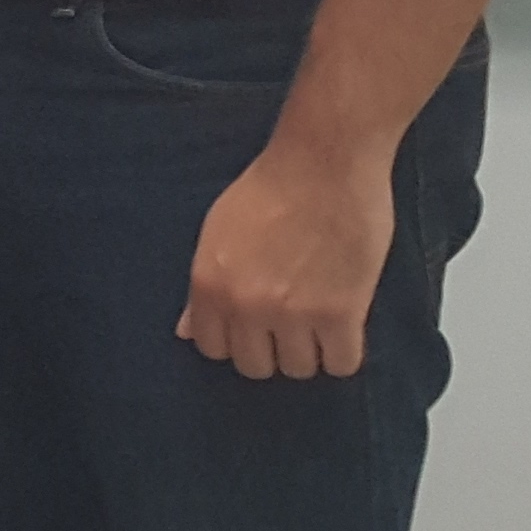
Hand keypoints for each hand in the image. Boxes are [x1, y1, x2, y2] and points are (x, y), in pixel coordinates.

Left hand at [179, 141, 392, 378]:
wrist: (325, 161)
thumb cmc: (271, 187)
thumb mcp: (218, 232)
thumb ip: (204, 288)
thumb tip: (186, 332)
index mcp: (210, 285)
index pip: (212, 349)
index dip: (235, 340)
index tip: (253, 328)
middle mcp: (246, 305)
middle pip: (255, 366)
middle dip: (271, 349)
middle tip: (290, 324)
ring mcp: (294, 313)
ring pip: (298, 369)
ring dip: (310, 351)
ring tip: (320, 322)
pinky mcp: (341, 313)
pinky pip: (341, 364)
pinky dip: (344, 352)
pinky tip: (344, 329)